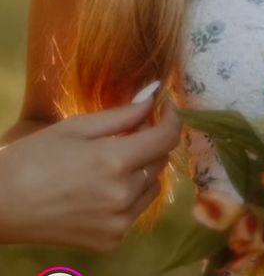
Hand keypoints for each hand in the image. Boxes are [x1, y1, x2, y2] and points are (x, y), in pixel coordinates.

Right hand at [0, 91, 181, 251]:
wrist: (1, 205)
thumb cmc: (35, 158)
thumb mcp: (78, 127)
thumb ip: (122, 115)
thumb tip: (154, 96)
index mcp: (115, 162)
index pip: (167, 138)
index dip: (172, 118)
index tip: (166, 107)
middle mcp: (123, 196)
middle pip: (160, 161)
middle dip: (152, 141)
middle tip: (130, 130)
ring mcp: (118, 224)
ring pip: (152, 187)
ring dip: (144, 169)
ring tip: (114, 160)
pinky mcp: (110, 241)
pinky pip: (135, 211)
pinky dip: (130, 195)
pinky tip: (103, 187)